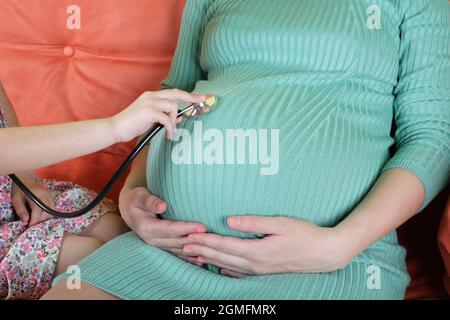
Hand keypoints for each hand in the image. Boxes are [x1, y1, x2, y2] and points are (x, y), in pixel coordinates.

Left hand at [11, 175, 54, 225]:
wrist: (26, 179)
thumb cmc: (19, 189)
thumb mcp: (15, 199)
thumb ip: (20, 210)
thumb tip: (26, 220)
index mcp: (35, 194)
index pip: (37, 210)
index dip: (34, 220)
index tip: (29, 225)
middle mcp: (45, 194)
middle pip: (47, 212)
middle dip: (40, 220)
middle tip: (32, 223)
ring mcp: (50, 195)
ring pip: (51, 211)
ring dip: (45, 218)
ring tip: (36, 219)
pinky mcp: (52, 196)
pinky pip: (53, 208)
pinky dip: (48, 213)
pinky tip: (41, 215)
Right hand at [111, 89, 205, 141]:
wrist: (116, 128)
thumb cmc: (133, 125)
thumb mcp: (152, 119)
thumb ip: (165, 116)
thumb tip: (180, 116)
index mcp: (152, 96)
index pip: (174, 92)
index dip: (188, 95)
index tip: (201, 97)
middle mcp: (151, 95)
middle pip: (177, 93)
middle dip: (192, 97)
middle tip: (204, 101)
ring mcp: (149, 102)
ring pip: (173, 106)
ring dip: (175, 120)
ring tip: (171, 131)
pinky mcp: (148, 111)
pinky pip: (166, 118)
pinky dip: (170, 127)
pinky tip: (167, 134)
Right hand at [119, 187, 206, 264]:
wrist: (131, 210)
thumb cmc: (137, 199)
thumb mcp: (140, 197)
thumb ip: (150, 201)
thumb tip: (163, 206)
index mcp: (147, 228)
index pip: (171, 229)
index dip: (187, 228)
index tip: (202, 226)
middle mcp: (152, 240)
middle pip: (178, 241)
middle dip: (195, 240)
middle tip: (213, 237)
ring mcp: (158, 245)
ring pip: (180, 250)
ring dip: (195, 250)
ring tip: (211, 248)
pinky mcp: (163, 247)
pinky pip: (178, 253)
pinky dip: (190, 256)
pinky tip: (202, 259)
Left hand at [183, 216, 353, 276]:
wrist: (325, 254)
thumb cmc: (305, 235)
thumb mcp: (281, 224)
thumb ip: (254, 223)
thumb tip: (229, 221)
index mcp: (257, 251)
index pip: (224, 245)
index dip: (206, 240)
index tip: (190, 235)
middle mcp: (255, 264)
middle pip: (222, 257)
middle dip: (201, 251)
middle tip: (183, 245)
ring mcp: (260, 271)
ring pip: (228, 266)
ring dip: (209, 260)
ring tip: (194, 256)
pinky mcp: (265, 272)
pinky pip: (240, 273)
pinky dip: (225, 269)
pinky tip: (219, 267)